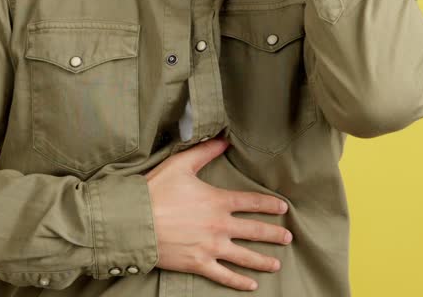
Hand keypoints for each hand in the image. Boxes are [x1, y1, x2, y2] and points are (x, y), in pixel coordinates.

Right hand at [144, 136, 292, 290]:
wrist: (134, 221)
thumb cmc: (155, 191)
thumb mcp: (180, 165)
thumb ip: (205, 151)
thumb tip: (225, 140)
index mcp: (217, 201)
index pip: (251, 202)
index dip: (270, 205)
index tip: (283, 209)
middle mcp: (219, 226)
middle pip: (255, 231)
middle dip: (274, 234)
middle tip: (288, 237)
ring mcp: (211, 248)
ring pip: (245, 256)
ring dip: (263, 260)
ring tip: (277, 263)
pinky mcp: (198, 264)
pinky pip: (224, 276)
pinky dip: (239, 282)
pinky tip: (252, 285)